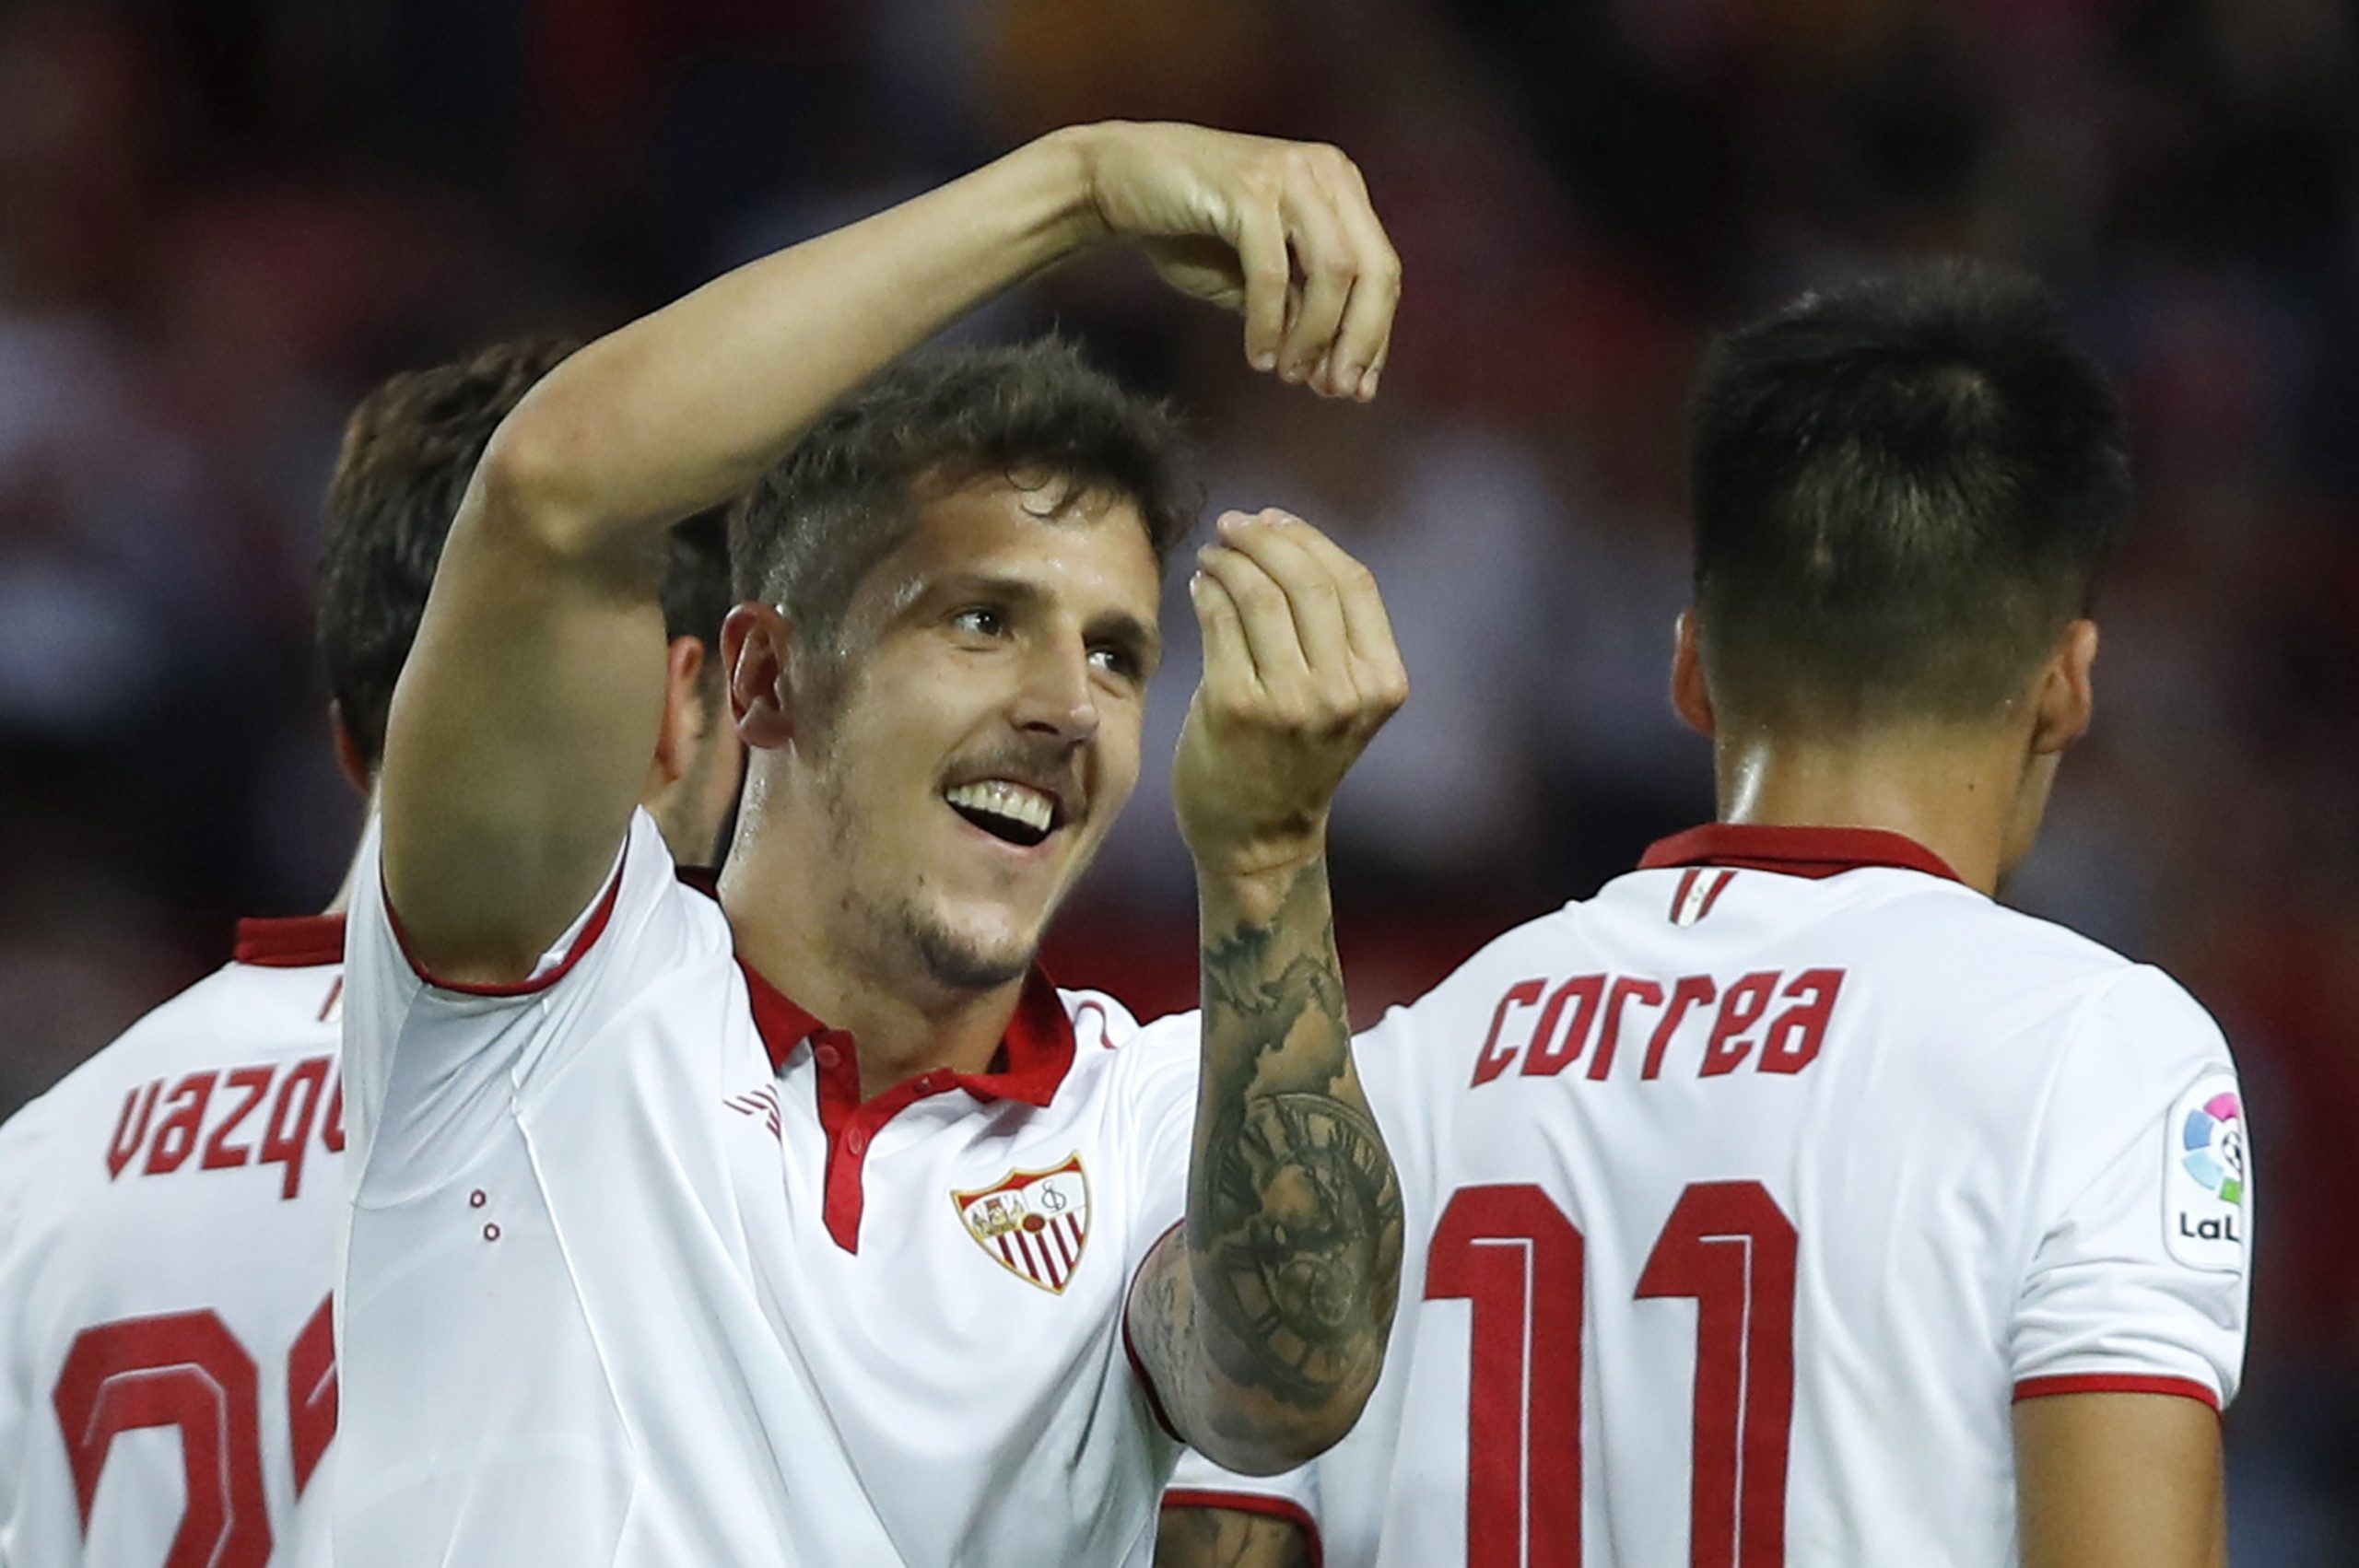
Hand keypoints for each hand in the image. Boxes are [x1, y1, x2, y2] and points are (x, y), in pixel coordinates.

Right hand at [1071, 123, 1401, 399]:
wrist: (1118, 179)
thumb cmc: (1188, 229)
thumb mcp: (1255, 279)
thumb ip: (1298, 312)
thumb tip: (1331, 374)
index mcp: (1340, 187)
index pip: (1381, 269)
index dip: (1375, 335)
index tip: (1358, 389)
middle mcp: (1325, 173)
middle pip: (1373, 269)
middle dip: (1360, 340)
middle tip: (1336, 391)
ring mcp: (1289, 176)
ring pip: (1334, 270)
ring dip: (1315, 336)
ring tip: (1290, 376)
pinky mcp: (1247, 188)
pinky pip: (1273, 272)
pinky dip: (1269, 322)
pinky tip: (1259, 357)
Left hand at [1174, 510, 1407, 887]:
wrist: (1258, 839)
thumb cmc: (1292, 758)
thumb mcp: (1341, 698)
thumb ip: (1333, 633)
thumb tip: (1284, 534)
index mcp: (1382, 682)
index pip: (1352, 581)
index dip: (1309, 539)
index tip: (1272, 520)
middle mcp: (1344, 692)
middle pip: (1306, 579)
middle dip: (1263, 538)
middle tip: (1232, 526)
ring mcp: (1291, 701)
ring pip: (1260, 594)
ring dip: (1230, 561)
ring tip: (1212, 556)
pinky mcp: (1236, 707)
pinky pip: (1220, 621)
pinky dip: (1207, 592)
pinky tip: (1199, 587)